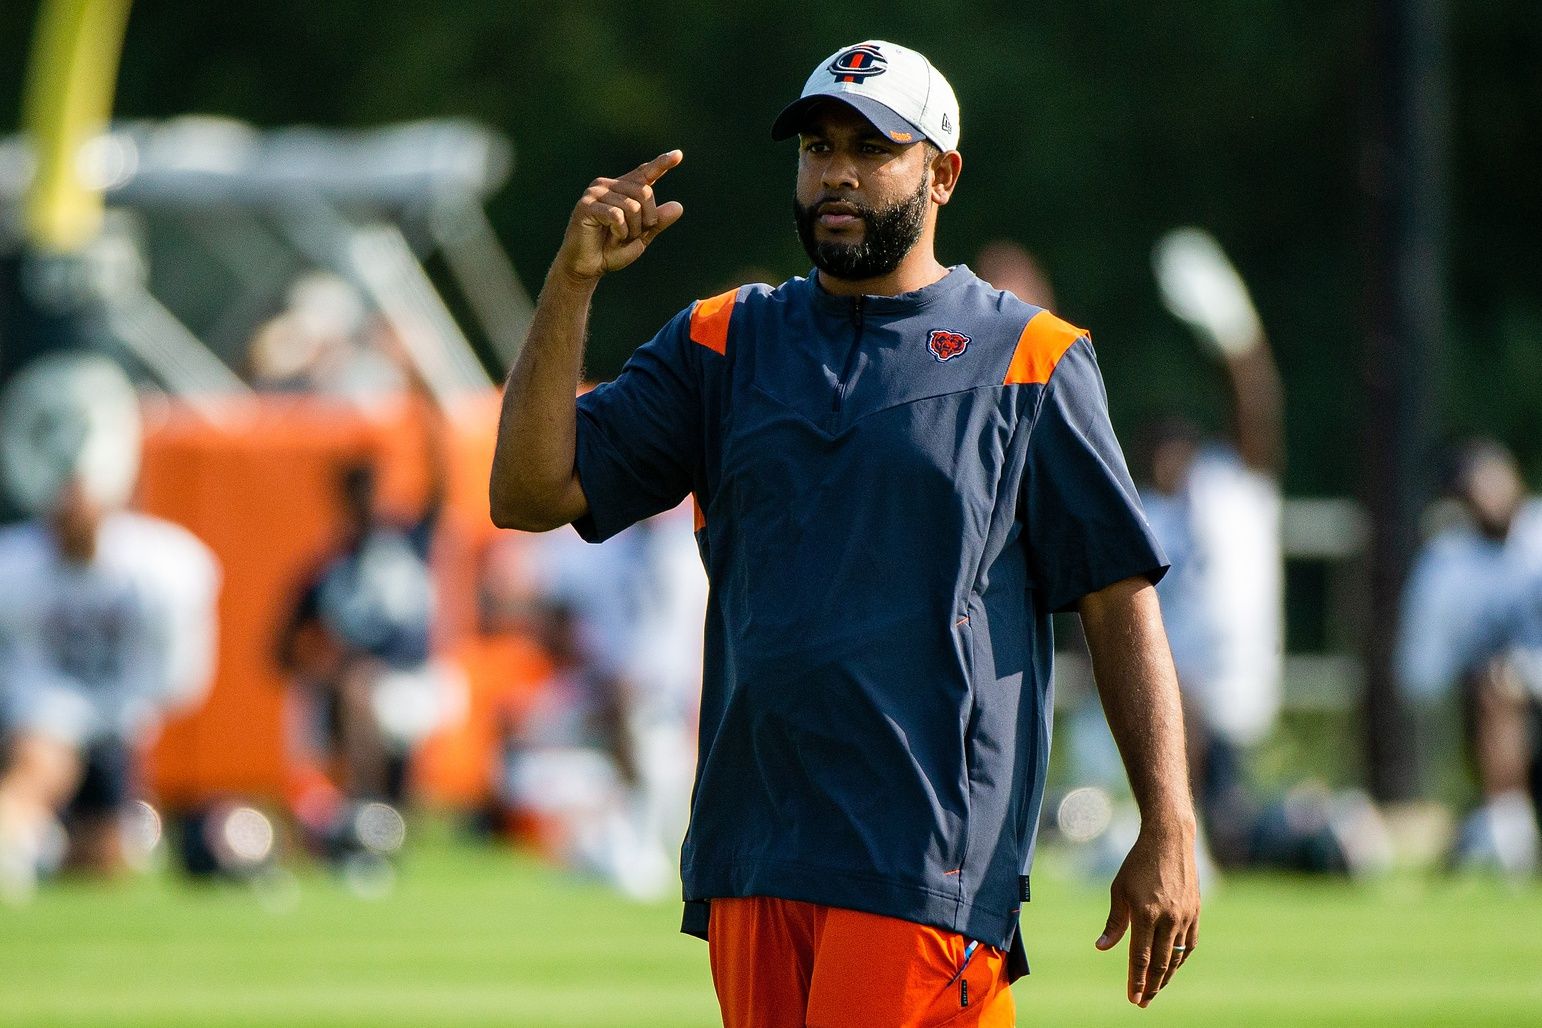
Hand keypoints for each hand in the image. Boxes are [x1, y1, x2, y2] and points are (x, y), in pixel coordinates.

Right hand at [556, 150, 684, 282]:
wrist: (586, 267)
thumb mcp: (641, 237)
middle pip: (645, 192)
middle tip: (631, 236)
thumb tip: (679, 206)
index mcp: (622, 189)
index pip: (644, 173)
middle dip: (646, 220)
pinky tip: (611, 237)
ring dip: (631, 230)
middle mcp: (608, 185)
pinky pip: (617, 215)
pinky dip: (620, 232)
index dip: (661, 164)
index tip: (678, 155)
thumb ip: (657, 222)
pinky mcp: (586, 205)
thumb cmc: (611, 250)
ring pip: (632, 206)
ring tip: (617, 237)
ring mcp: (595, 193)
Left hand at [1095, 819, 1200, 1007]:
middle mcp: (1169, 918)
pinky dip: (1180, 958)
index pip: (1140, 957)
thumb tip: (1102, 948)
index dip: (1136, 980)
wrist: (1169, 840)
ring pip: (1176, 956)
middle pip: (1160, 963)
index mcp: (1146, 913)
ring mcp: (1185, 916)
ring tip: (1154, 989)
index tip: (1132, 998)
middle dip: (1151, 986)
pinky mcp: (1196, 912)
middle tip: (1142, 1002)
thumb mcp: (1119, 890)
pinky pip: (1190, 944)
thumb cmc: (1138, 863)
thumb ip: (1115, 922)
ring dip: (1165, 976)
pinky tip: (1171, 966)